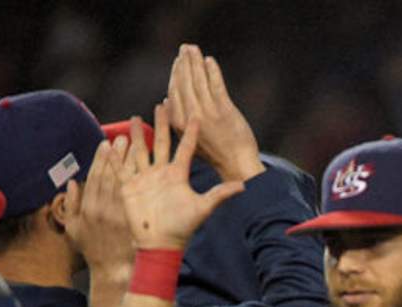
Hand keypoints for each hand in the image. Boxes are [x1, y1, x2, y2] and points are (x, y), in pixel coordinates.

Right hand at [64, 138, 133, 280]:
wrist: (114, 271)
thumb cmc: (94, 250)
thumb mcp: (74, 228)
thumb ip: (71, 205)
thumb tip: (70, 183)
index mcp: (89, 207)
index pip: (95, 177)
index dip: (100, 159)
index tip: (105, 143)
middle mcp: (104, 207)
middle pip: (111, 174)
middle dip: (116, 155)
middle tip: (123, 137)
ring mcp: (120, 212)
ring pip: (123, 181)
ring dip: (128, 161)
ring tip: (134, 143)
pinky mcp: (133, 218)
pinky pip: (135, 194)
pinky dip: (137, 179)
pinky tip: (142, 164)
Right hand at [118, 103, 244, 250]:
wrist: (160, 243)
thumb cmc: (183, 227)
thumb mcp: (203, 208)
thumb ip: (220, 194)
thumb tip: (244, 186)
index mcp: (178, 175)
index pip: (185, 148)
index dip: (189, 132)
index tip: (193, 114)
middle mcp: (161, 173)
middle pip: (160, 142)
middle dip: (161, 124)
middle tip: (163, 104)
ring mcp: (144, 178)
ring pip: (139, 150)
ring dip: (135, 134)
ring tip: (134, 116)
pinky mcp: (129, 186)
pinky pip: (120, 168)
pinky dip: (114, 156)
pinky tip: (110, 142)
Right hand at [166, 44, 263, 181]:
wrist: (236, 164)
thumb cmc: (213, 152)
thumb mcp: (188, 138)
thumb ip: (176, 119)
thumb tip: (165, 99)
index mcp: (179, 122)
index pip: (174, 91)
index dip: (176, 74)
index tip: (178, 62)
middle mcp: (191, 115)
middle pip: (184, 82)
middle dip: (184, 63)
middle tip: (185, 49)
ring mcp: (208, 111)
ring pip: (199, 80)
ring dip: (196, 62)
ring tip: (193, 49)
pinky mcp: (225, 110)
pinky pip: (216, 84)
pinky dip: (212, 71)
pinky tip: (210, 61)